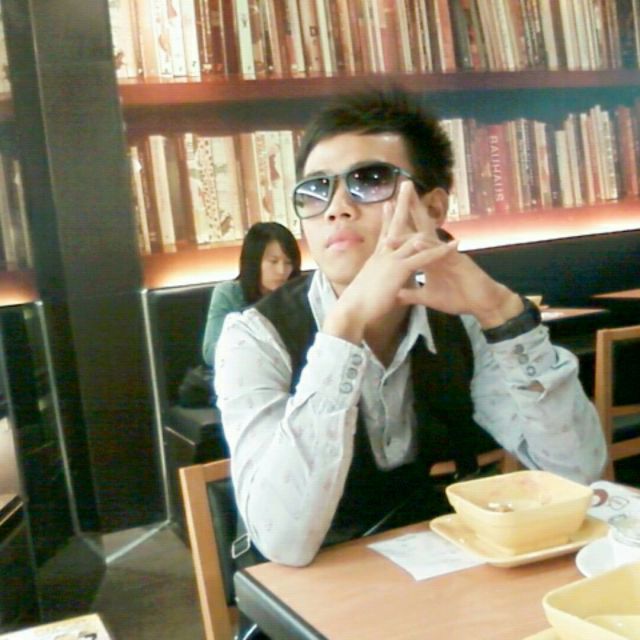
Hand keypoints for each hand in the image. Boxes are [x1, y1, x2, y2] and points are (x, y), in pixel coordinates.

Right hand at [323, 181, 454, 342]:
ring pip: (412, 235)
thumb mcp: (368, 288)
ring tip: (429, 200)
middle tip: (406, 184)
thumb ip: (375, 281)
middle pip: (395, 223)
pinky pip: (424, 257)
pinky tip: (452, 245)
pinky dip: (439, 251)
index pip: (384, 233)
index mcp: (377, 258)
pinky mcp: (399, 269)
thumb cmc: (358, 303)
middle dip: (402, 203)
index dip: (387, 217)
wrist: (352, 310)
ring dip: (424, 220)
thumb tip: (377, 283)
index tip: (389, 203)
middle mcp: (383, 253)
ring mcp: (391, 259)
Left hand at [391, 184, 522, 327]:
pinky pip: (442, 252)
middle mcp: (437, 252)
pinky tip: (418, 240)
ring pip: (430, 235)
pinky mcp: (459, 262)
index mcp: (429, 258)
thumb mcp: (429, 297)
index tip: (387, 210)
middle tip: (402, 189)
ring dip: (417, 222)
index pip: (412, 238)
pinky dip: (430, 247)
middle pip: (421, 227)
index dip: (400, 225)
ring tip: (404, 207)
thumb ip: (412, 294)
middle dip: (412, 208)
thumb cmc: (458, 298)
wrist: (482, 304)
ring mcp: (448, 255)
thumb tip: (396, 294)